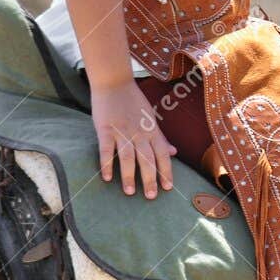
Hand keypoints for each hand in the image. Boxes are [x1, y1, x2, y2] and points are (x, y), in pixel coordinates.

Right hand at [91, 80, 176, 199]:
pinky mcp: (105, 129)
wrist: (115, 82)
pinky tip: (108, 178)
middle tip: (151, 197)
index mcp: (152, 131)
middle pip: (147, 159)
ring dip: (129, 176)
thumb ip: (160, 137)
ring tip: (130, 192)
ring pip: (127, 157)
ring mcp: (122, 131)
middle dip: (150, 179)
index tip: (168, 187)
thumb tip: (174, 152)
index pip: (162, 154)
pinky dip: (107, 164)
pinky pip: (106, 150)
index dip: (166, 171)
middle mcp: (139, 132)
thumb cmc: (133, 102)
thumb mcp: (151, 119)